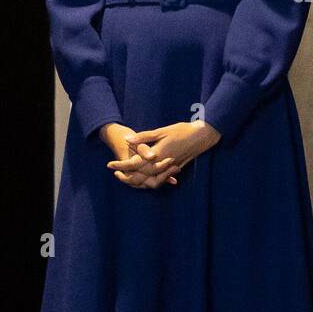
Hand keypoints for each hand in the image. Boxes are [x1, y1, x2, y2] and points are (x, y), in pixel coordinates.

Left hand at [103, 119, 220, 188]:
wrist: (202, 136)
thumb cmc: (182, 130)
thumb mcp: (162, 131)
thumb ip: (144, 137)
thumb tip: (127, 140)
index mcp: (157, 154)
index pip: (134, 164)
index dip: (121, 165)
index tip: (109, 165)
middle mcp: (162, 164)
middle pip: (140, 176)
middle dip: (126, 176)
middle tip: (115, 172)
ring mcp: (169, 169)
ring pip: (149, 181)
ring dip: (137, 180)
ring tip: (126, 175)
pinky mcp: (174, 170)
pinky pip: (159, 179)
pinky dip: (149, 180)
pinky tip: (143, 176)